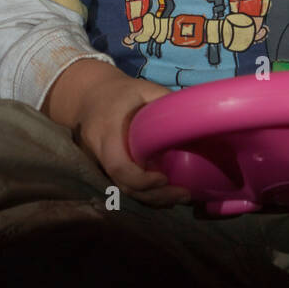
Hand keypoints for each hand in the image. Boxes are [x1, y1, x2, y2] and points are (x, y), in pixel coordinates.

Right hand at [46, 61, 191, 207]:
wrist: (90, 96)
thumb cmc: (121, 92)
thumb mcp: (143, 89)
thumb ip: (165, 101)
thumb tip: (198, 113)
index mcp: (106, 131)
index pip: (118, 166)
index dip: (141, 179)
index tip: (165, 178)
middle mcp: (99, 153)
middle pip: (124, 185)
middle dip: (154, 196)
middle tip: (184, 196)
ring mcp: (99, 165)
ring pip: (124, 190)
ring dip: (153, 198)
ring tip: (181, 197)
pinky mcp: (105, 170)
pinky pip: (125, 186)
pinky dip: (145, 193)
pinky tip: (167, 194)